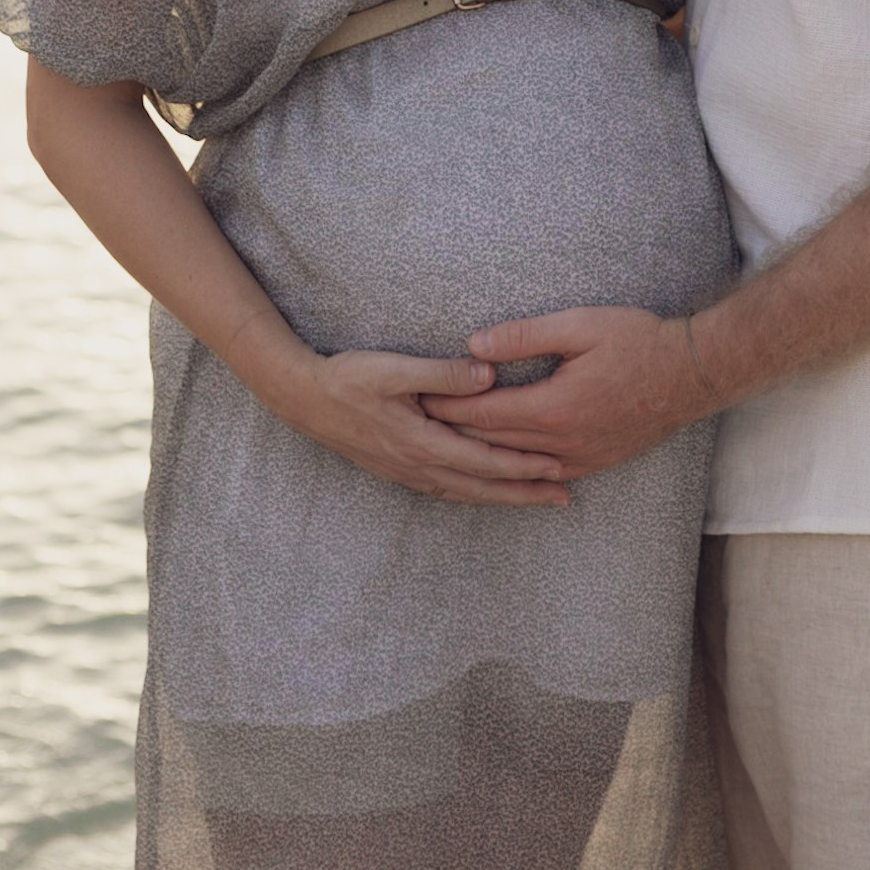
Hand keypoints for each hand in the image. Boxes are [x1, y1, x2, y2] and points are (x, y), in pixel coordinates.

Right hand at [270, 346, 570, 506]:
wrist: (305, 398)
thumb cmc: (349, 378)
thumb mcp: (395, 369)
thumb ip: (443, 374)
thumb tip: (488, 376)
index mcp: (422, 442)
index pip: (485, 460)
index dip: (523, 466)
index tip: (558, 467)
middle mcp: (419, 466)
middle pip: (483, 487)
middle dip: (525, 492)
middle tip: (564, 496)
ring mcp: (408, 472)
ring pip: (467, 493)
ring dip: (504, 498)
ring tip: (537, 500)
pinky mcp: (400, 469)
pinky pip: (448, 490)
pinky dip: (476, 494)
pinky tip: (487, 493)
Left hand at [420, 307, 715, 478]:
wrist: (691, 374)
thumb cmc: (637, 340)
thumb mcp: (579, 325)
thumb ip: (524, 336)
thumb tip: (475, 345)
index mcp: (554, 408)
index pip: (485, 413)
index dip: (448, 407)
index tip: (417, 400)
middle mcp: (563, 443)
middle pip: (494, 443)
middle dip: (454, 432)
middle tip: (419, 423)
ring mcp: (581, 458)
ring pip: (516, 464)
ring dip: (480, 454)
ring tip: (446, 444)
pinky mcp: (595, 463)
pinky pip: (544, 474)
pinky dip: (516, 470)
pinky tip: (500, 466)